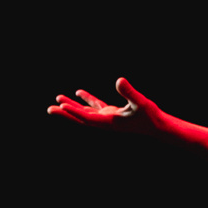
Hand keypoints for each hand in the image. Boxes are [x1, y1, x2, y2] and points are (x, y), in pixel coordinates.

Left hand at [47, 77, 162, 136]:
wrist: (157, 126)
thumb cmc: (150, 116)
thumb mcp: (141, 103)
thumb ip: (129, 92)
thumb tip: (119, 80)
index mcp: (110, 122)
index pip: (88, 118)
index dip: (74, 113)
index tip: (61, 107)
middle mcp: (105, 122)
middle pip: (81, 119)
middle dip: (65, 114)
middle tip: (50, 109)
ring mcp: (107, 118)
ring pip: (85, 113)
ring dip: (71, 107)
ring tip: (58, 99)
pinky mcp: (111, 114)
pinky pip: (95, 107)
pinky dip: (86, 100)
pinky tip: (78, 93)